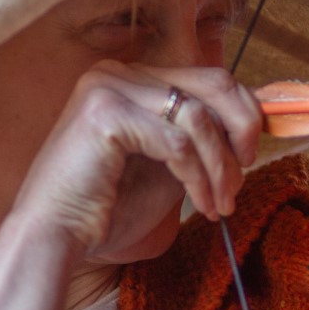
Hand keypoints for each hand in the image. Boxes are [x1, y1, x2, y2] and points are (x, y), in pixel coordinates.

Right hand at [10, 61, 261, 261]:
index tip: (251, 155)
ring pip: (198, 118)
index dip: (243, 113)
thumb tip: (253, 124)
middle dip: (242, 131)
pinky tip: (200, 204)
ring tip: (220, 203)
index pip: (208, 78)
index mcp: (132, 77)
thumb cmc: (108, 207)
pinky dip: (198, 177)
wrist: (56, 237)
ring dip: (220, 168)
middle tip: (244, 174)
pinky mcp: (106, 113)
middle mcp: (118, 72)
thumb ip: (200, 138)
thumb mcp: (168, 163)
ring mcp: (109, 87)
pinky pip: (177, 143)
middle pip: (213, 83)